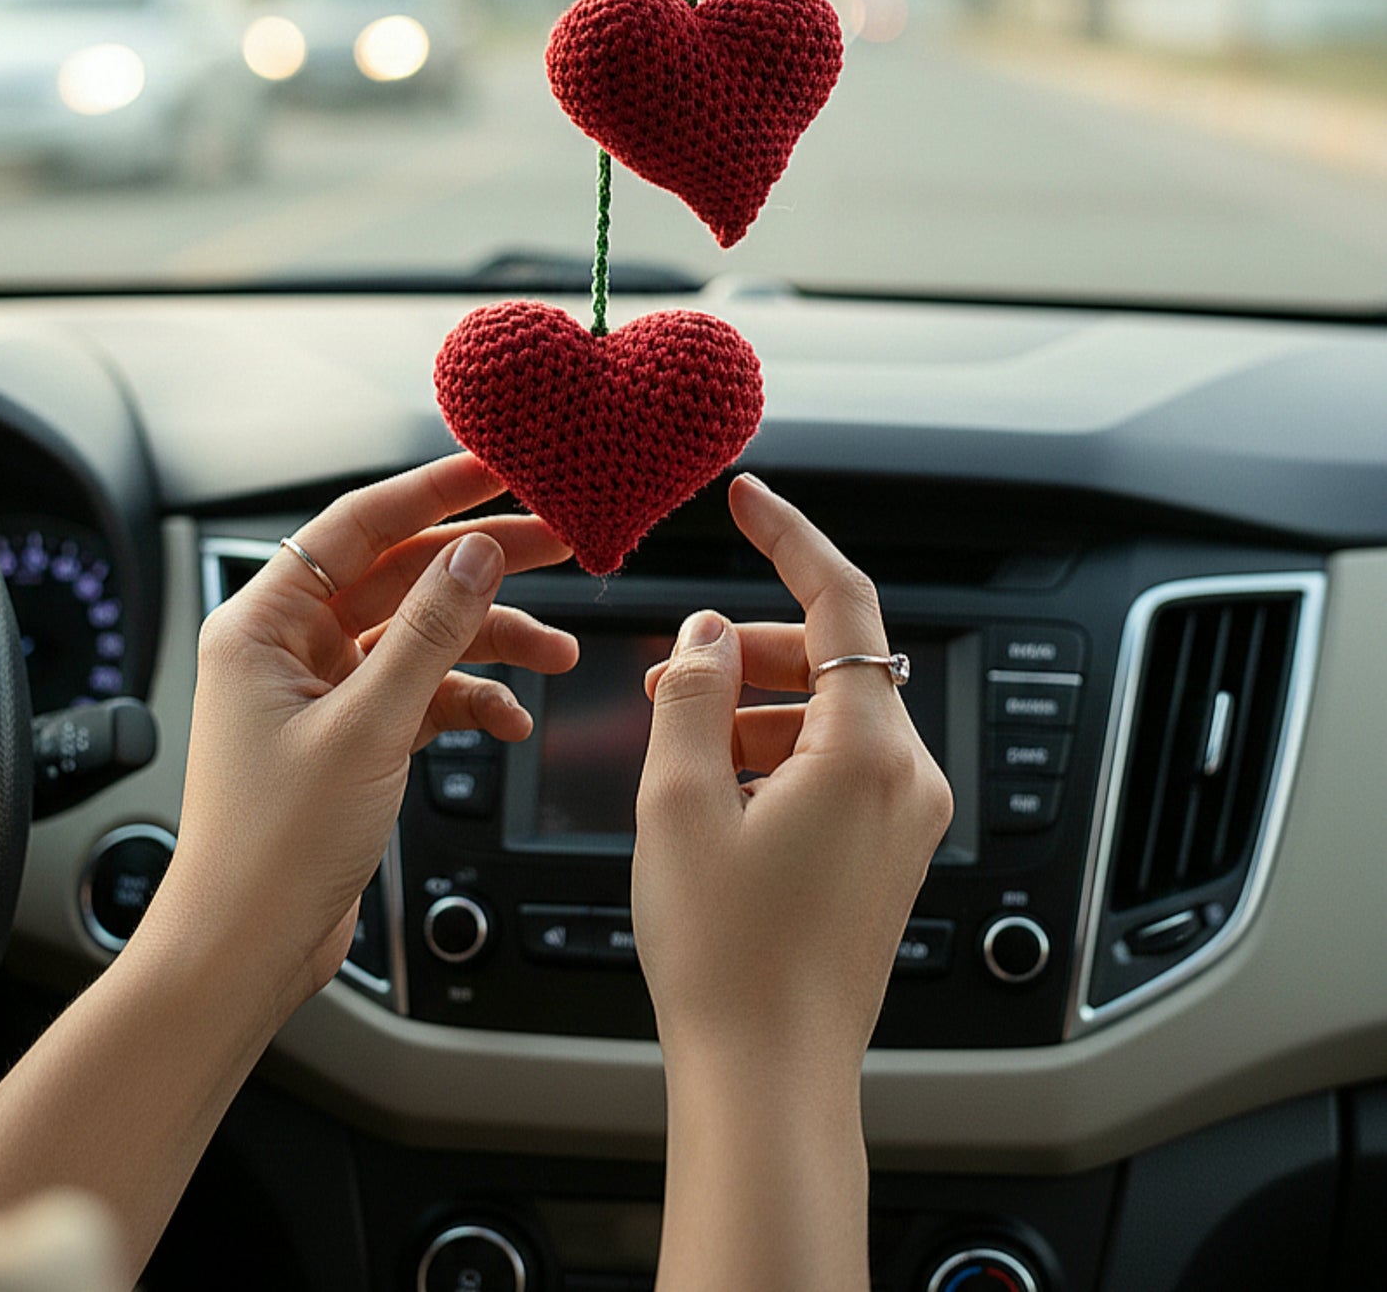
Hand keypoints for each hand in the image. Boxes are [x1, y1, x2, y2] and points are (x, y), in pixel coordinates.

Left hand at [155, 453, 576, 1019]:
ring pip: (422, 636)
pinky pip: (424, 694)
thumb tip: (476, 553)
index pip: (358, 524)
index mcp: (264, 623)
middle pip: (401, 574)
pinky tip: (511, 721)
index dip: (433, 491)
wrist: (244, 952)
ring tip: (558, 651)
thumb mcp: (365, 727)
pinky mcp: (350, 737)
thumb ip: (428, 633)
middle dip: (483, 565)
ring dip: (490, 642)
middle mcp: (289, 646)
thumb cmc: (270, 848)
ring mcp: (322, 692)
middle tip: (558, 541)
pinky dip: (470, 702)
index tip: (499, 468)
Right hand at [633, 474, 952, 1071]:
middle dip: (747, 648)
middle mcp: (905, 777)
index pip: (841, 601)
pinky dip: (777, 750)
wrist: (771, 1077)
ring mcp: (904, 819)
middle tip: (671, 670)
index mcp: (866, 751)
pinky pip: (838, 764)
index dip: (790, 537)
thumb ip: (692, 695)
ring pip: (831, 713)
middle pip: (832, 659)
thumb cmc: (727, 957)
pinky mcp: (888, 852)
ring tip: (678, 737)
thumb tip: (705, 631)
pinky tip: (716, 784)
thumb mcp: (679, 803)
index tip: (747, 499)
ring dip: (754, 704)